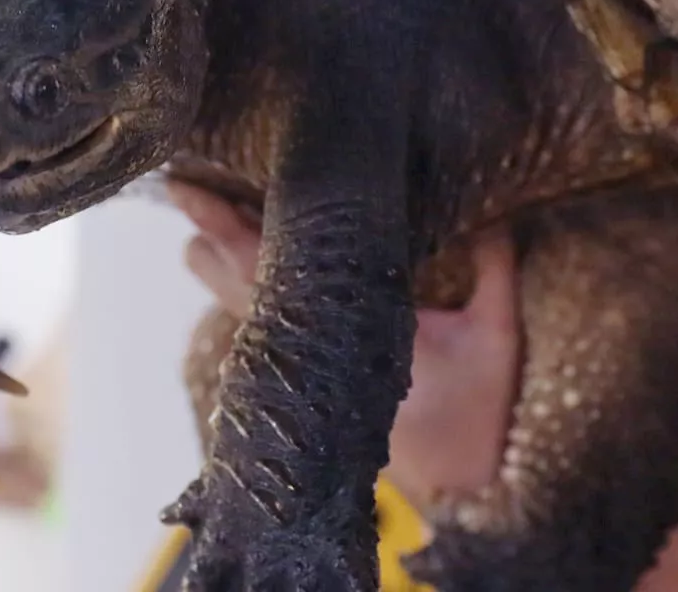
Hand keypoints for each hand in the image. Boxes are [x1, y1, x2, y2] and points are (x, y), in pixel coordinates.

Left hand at [167, 181, 521, 511]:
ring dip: (221, 265)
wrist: (466, 489)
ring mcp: (307, 369)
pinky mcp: (315, 383)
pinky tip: (237, 269)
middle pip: (237, 284)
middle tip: (182, 191)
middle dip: (209, 238)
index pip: (272, 266)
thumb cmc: (479, 414)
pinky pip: (263, 329)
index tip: (191, 189)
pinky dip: (245, 291)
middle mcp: (313, 349)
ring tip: (198, 222)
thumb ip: (493, 268)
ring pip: (242, 306)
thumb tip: (492, 209)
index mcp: (347, 327)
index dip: (227, 224)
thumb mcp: (495, 336)